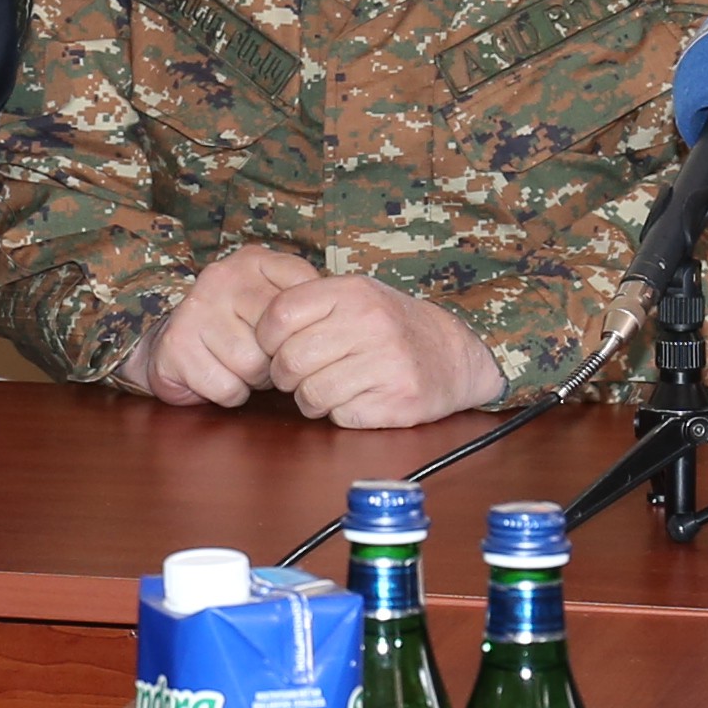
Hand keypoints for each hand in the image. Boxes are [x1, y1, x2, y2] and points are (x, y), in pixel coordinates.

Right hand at [123, 248, 322, 405]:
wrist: (171, 344)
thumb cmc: (237, 328)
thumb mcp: (272, 299)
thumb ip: (306, 300)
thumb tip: (345, 319)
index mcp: (254, 260)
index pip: (302, 295)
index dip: (303, 330)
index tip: (293, 338)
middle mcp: (222, 276)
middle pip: (278, 336)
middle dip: (277, 359)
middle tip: (265, 358)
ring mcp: (196, 308)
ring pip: (253, 365)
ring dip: (254, 380)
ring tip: (243, 368)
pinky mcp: (177, 345)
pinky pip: (227, 387)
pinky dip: (231, 393)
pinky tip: (221, 378)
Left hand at [250, 275, 503, 429]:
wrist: (455, 355)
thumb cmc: (390, 327)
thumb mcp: (356, 297)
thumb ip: (310, 305)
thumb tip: (252, 327)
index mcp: (353, 292)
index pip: (279, 315)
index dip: (266, 339)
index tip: (275, 348)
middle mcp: (370, 323)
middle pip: (290, 361)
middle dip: (286, 377)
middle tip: (300, 376)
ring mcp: (386, 362)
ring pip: (311, 394)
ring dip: (311, 399)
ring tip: (330, 388)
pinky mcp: (397, 400)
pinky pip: (341, 416)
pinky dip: (341, 413)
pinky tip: (357, 399)